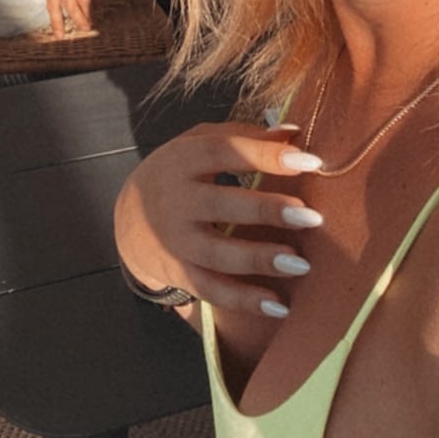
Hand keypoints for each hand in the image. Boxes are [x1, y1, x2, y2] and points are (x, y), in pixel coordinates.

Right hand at [114, 120, 323, 318]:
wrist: (127, 221)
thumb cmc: (177, 173)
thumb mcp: (198, 143)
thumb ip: (243, 134)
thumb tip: (295, 132)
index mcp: (184, 158)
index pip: (225, 150)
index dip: (266, 154)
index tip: (310, 160)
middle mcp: (178, 199)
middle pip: (223, 204)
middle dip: (268, 210)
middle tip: (311, 217)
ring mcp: (176, 240)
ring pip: (219, 253)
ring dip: (261, 259)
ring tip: (301, 264)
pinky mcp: (179, 272)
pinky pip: (213, 290)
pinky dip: (244, 301)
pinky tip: (279, 305)